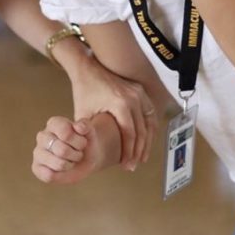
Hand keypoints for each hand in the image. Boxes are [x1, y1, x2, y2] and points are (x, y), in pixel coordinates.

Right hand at [32, 116, 98, 183]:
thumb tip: (79, 126)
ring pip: (58, 164)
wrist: (85, 158)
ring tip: (70, 160)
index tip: (82, 142)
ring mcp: (37, 152)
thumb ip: (86, 125)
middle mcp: (42, 136)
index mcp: (53, 123)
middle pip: (62, 150)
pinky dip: (62, 175)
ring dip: (70, 164)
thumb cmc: (85, 143)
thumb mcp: (90, 132)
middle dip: (76, 154)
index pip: (66, 134)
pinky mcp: (36, 167)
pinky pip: (49, 175)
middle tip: (77, 152)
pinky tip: (63, 169)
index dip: (79, 142)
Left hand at [69, 55, 155, 169]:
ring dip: (147, 141)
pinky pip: (150, 112)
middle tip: (134, 165)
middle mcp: (134, 97)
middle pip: (142, 130)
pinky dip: (149, 127)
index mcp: (121, 103)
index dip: (129, 152)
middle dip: (139, 151)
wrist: (88, 68)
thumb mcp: (84, 114)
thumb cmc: (84, 91)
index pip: (130, 133)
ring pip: (150, 122)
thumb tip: (91, 154)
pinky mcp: (140, 90)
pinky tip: (146, 139)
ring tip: (141, 156)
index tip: (126, 165)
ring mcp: (139, 92)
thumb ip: (89, 134)